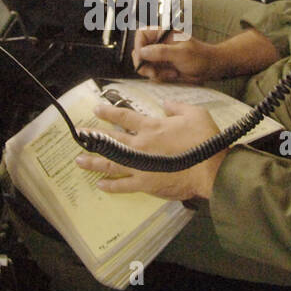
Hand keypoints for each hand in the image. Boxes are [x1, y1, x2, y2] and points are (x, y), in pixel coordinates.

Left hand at [74, 100, 226, 200]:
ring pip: (111, 163)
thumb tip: (165, 104)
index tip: (96, 109)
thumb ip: (177, 107)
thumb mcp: (195, 113)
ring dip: (93, 162)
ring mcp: (140, 166)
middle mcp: (140, 145)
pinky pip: (124, 185)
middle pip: (111, 140)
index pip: (125, 117)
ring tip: (79, 161)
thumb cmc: (204, 140)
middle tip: (79, 134)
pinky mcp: (145, 183)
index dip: (109, 112)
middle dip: (93, 137)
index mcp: (152, 127)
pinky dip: (111, 185)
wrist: (211, 168)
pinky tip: (100, 185)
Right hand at [131, 29, 221, 83]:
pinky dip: (160, 77)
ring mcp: (160, 55)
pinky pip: (152, 73)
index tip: (142, 58)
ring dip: (154, 72)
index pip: (141, 34)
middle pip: (138, 51)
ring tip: (171, 73)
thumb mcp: (181, 53)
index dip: (138, 46)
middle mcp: (159, 43)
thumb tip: (142, 52)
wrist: (210, 68)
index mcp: (163, 33)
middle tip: (154, 73)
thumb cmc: (200, 57)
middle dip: (145, 64)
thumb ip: (161, 52)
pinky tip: (173, 75)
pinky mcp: (162, 66)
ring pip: (144, 64)